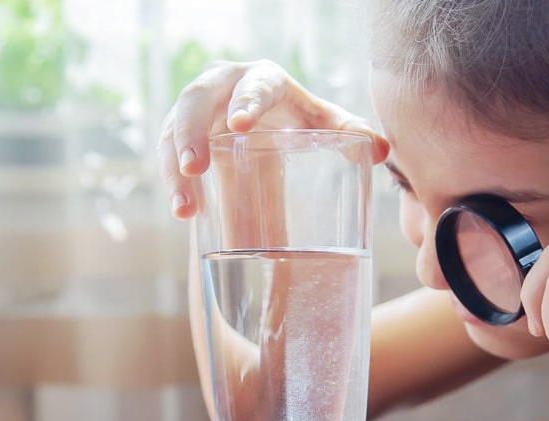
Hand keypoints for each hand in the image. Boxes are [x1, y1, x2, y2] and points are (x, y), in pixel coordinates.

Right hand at [156, 59, 388, 219]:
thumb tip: (381, 149)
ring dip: (173, 166)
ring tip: (184, 207)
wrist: (268, 128)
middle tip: (194, 166)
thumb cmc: (298, 122)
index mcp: (264, 80)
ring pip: (173, 130)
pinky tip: (184, 212)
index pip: (253, 84)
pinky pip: (168, 154)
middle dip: (190, 132)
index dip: (245, 100)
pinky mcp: (180, 133)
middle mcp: (223, 87)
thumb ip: (350, 133)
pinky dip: (173, 183)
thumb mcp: (323, 125)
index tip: (238, 125)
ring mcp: (196, 110)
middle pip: (196, 99)